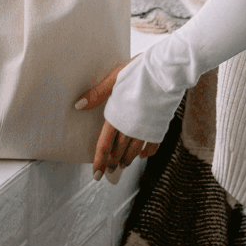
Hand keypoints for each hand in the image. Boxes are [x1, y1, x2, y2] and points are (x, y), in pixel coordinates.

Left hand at [75, 61, 159, 178]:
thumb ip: (97, 93)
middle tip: (108, 171)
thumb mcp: (115, 78)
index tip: (96, 175)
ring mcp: (147, 128)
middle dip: (113, 162)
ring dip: (128, 159)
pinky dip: (147, 152)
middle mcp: (132, 126)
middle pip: (119, 151)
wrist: (167, 71)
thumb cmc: (140, 71)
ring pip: (135, 150)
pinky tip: (143, 155)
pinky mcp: (160, 125)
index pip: (104, 144)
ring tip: (123, 165)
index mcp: (117, 116)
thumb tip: (78, 105)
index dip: (99, 161)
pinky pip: (153, 144)